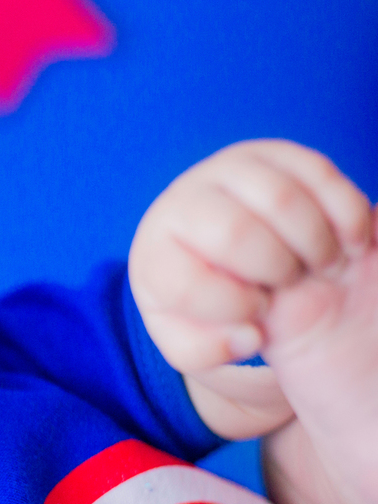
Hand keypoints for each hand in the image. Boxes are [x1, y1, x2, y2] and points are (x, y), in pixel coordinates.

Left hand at [129, 139, 373, 438]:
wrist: (218, 250)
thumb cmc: (203, 299)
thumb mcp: (190, 336)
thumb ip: (205, 351)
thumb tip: (248, 337)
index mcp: (155, 252)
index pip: (185, 283)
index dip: (233, 307)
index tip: (254, 313)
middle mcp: (183, 201)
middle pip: (235, 233)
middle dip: (276, 270)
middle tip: (290, 285)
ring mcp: (229, 169)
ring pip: (280, 198)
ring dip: (315, 244)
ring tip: (320, 266)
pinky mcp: (275, 153)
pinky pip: (318, 173)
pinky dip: (345, 216)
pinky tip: (348, 244)